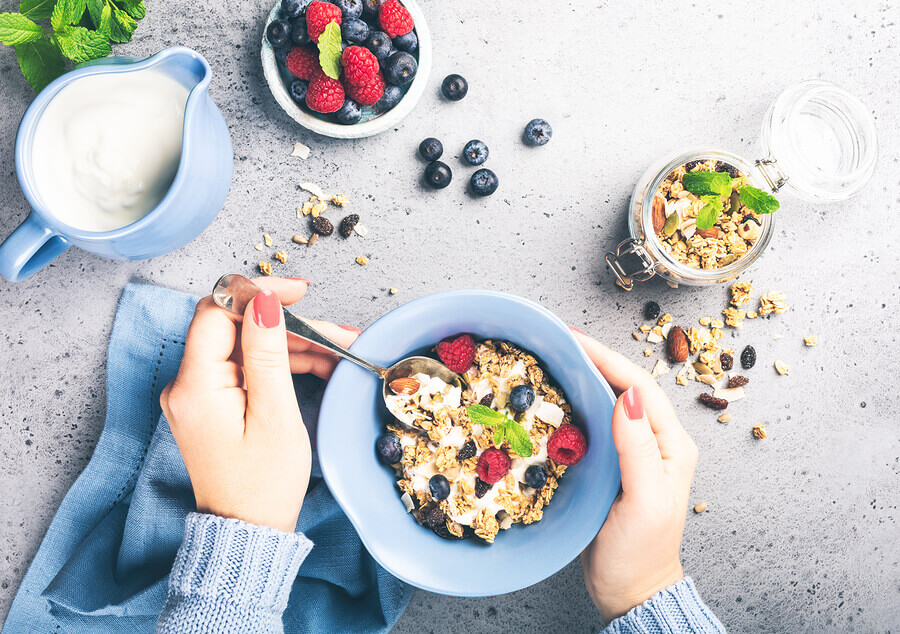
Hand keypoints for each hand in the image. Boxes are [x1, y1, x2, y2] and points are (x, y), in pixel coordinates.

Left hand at [160, 277, 359, 531]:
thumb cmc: (262, 485)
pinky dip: (282, 363)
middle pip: (236, 327)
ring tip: (338, 349)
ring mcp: (200, 393)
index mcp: (195, 386)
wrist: (250, 530)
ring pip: (247, 346)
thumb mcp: (275, 415)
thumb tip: (263, 301)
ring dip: (293, 344)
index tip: (299, 292)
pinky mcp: (215, 402)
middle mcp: (188, 385)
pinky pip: (248, 367)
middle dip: (287, 322)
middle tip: (333, 330)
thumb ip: (267, 353)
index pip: (216, 312)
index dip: (257, 293)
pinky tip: (319, 366)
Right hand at [573, 330, 698, 622]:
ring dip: (583, 376)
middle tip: (556, 340)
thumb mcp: (644, 500)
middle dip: (593, 358)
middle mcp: (654, 441)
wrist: (630, 590)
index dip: (607, 358)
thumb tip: (624, 396)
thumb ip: (637, 449)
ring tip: (553, 358)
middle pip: (624, 385)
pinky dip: (575, 403)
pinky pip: (593, 423)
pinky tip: (555, 397)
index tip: (573, 339)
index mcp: (671, 444)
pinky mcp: (610, 464)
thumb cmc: (641, 552)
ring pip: (608, 400)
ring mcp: (631, 452)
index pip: (638, 386)